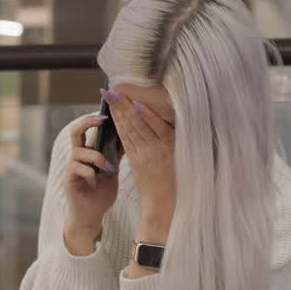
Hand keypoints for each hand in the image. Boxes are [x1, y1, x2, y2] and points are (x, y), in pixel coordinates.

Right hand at [63, 114, 118, 253]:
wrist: (91, 216)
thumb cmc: (101, 193)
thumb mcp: (112, 171)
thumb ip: (117, 155)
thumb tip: (132, 135)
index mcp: (89, 152)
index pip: (90, 129)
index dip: (97, 118)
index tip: (112, 109)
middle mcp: (78, 156)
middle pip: (76, 131)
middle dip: (88, 122)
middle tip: (102, 119)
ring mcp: (72, 168)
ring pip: (79, 151)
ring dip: (97, 158)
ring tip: (109, 168)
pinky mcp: (69, 180)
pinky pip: (78, 169)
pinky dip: (90, 174)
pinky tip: (97, 183)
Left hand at [106, 89, 175, 232]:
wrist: (165, 199)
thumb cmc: (177, 174)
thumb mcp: (180, 153)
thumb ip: (171, 136)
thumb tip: (163, 115)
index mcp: (170, 145)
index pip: (154, 124)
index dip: (142, 110)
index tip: (133, 97)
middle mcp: (156, 149)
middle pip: (138, 123)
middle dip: (124, 106)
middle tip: (113, 90)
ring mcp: (144, 155)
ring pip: (129, 131)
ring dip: (118, 113)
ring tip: (110, 98)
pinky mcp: (135, 161)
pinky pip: (126, 141)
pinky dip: (120, 128)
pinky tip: (114, 117)